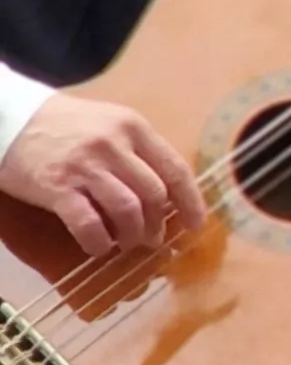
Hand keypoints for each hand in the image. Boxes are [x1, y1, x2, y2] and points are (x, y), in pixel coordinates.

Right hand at [0, 93, 204, 256]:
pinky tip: (98, 247)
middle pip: (154, 194)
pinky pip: (89, 223)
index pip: (175, 168)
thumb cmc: (63, 125)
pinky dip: (99, 241)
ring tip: (126, 243)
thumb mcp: (108, 123)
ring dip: (132, 235)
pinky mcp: (57, 186)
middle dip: (159, 224)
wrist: (10, 118)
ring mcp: (85, 166)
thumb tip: (168, 191)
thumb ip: (137, 150)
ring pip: (128, 210)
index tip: (197, 224)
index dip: (191, 201)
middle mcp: (113, 144)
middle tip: (153, 239)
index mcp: (133, 127)